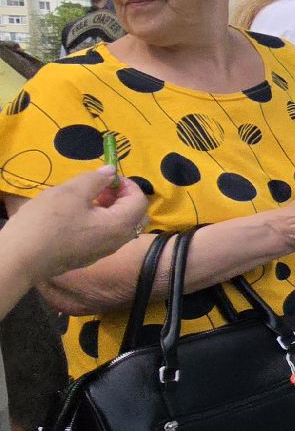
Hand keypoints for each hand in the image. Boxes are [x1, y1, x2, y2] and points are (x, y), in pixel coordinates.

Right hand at [8, 167, 150, 282]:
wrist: (19, 258)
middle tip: (99, 188)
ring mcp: (101, 253)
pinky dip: (98, 222)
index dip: (127, 184)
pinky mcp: (85, 258)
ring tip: (84, 198)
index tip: (106, 177)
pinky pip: (103, 236)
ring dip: (109, 209)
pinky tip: (75, 216)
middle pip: (133, 216)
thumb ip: (96, 179)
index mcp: (119, 226)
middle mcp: (117, 242)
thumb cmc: (47, 221)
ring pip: (118, 227)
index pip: (140, 201)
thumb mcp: (71, 192)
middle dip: (121, 198)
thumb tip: (111, 172)